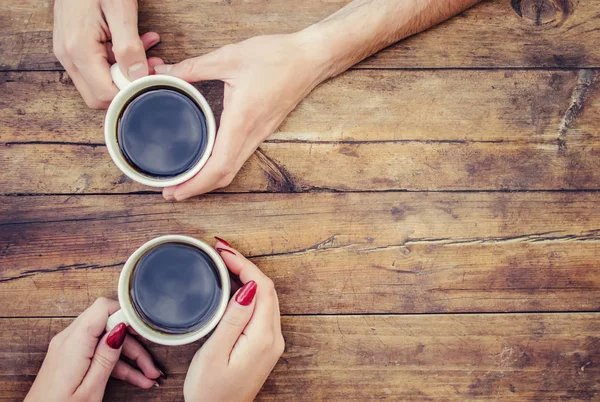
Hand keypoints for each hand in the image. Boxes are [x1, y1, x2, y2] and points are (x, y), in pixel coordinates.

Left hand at [25, 298, 162, 401]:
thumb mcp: (90, 389)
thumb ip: (106, 357)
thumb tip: (120, 328)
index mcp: (73, 344)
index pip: (102, 308)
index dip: (126, 313)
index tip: (145, 328)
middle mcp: (68, 340)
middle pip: (109, 325)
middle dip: (134, 342)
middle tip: (151, 363)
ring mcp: (69, 348)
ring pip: (107, 340)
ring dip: (130, 357)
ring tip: (149, 376)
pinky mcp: (70, 357)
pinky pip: (98, 351)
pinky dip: (117, 363)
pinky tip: (136, 378)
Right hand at [53, 0, 163, 108]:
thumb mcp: (121, 9)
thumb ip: (129, 46)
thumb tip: (139, 77)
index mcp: (77, 48)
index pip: (104, 94)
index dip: (129, 93)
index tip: (151, 81)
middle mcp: (68, 55)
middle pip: (97, 96)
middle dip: (127, 87)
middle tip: (150, 69)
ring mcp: (68, 52)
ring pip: (99, 83)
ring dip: (126, 74)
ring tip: (148, 54)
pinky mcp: (73, 47)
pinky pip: (97, 68)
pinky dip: (119, 63)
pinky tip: (137, 46)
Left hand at [158, 33, 328, 200]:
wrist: (311, 59)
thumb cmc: (276, 57)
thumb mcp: (230, 57)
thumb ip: (194, 67)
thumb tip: (165, 73)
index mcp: (242, 120)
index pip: (218, 165)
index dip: (195, 183)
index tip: (175, 191)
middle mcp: (252, 134)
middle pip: (224, 176)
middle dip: (197, 189)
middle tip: (171, 192)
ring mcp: (259, 135)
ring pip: (232, 169)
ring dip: (208, 181)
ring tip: (184, 180)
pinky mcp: (262, 131)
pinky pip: (239, 158)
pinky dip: (220, 168)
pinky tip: (206, 161)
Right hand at [183, 239, 284, 401]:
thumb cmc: (211, 391)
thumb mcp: (215, 353)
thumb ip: (233, 319)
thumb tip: (248, 287)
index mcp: (263, 337)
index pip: (261, 287)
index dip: (244, 263)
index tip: (222, 251)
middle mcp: (273, 337)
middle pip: (266, 289)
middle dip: (246, 265)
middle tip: (221, 251)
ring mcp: (272, 342)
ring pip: (265, 297)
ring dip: (248, 276)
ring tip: (225, 262)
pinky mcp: (265, 345)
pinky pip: (262, 309)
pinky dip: (249, 291)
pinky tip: (233, 285)